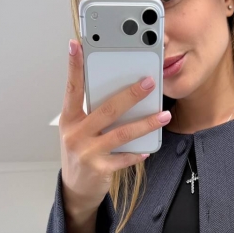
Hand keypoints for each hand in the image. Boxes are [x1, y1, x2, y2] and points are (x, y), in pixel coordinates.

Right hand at [60, 39, 171, 213]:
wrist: (76, 188)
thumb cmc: (81, 151)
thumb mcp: (80, 130)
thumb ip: (93, 112)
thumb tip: (123, 93)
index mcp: (69, 118)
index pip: (71, 88)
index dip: (73, 66)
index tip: (77, 44)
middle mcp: (75, 134)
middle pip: (106, 109)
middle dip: (130, 94)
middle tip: (149, 81)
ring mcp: (87, 152)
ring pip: (121, 133)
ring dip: (146, 123)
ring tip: (164, 115)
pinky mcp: (99, 168)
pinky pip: (124, 157)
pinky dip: (138, 152)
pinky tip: (150, 147)